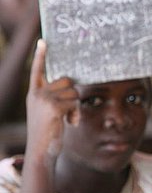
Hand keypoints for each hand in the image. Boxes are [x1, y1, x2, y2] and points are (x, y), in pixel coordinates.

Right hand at [25, 39, 78, 162]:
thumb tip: (72, 86)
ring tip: (69, 119)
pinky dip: (76, 113)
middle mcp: (37, 93)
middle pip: (67, 81)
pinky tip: (70, 123)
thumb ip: (55, 98)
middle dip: (73, 94)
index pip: (38, 70)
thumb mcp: (48, 112)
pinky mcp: (53, 107)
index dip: (40, 56)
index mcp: (34, 93)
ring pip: (74, 92)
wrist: (41, 151)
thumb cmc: (48, 132)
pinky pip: (75, 102)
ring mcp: (44, 99)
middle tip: (70, 110)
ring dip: (76, 106)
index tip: (43, 41)